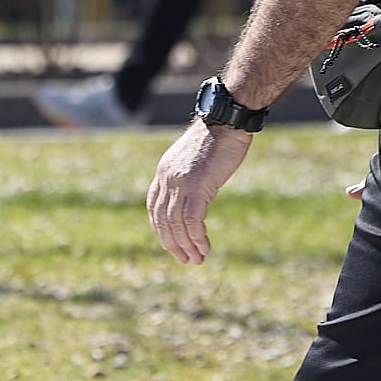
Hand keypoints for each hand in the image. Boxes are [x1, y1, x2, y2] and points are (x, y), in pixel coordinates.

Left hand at [147, 120, 252, 264]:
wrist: (227, 121)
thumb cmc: (218, 137)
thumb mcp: (194, 160)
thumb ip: (187, 177)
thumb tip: (192, 195)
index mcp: (164, 172)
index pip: (154, 209)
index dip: (161, 230)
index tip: (173, 245)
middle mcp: (167, 178)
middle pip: (162, 220)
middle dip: (172, 244)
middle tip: (185, 260)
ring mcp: (181, 182)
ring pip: (176, 224)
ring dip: (187, 245)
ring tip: (197, 259)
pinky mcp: (197, 185)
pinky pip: (192, 220)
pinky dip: (197, 237)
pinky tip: (204, 247)